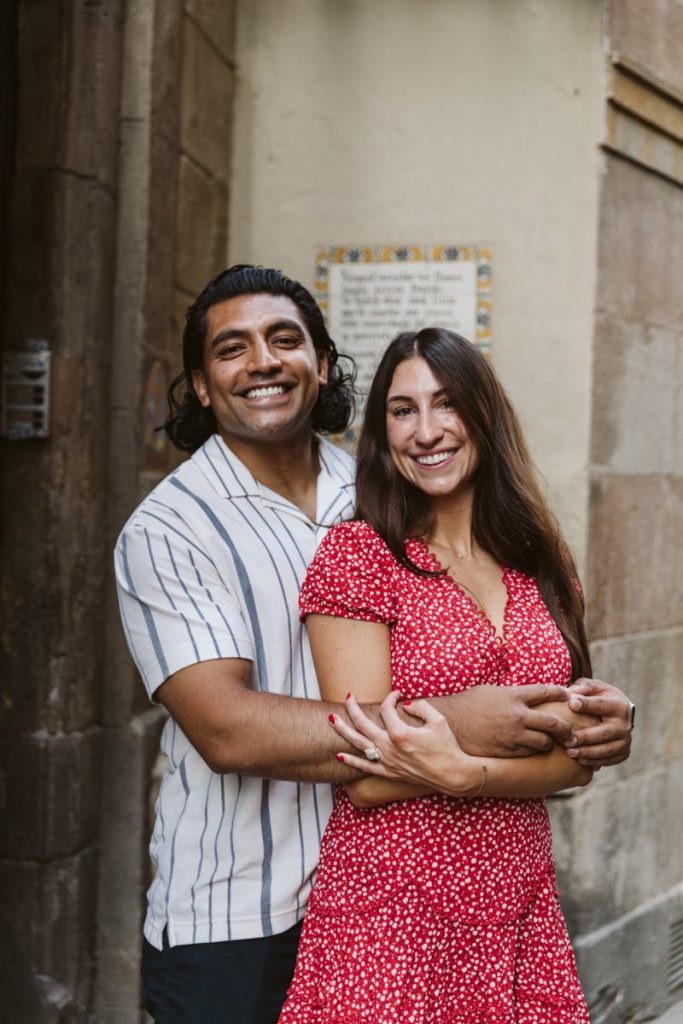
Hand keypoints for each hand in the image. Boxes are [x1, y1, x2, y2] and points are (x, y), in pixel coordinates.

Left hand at [331, 692, 481, 794]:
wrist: (452, 774)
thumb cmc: (447, 746)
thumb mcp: (438, 720)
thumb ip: (420, 706)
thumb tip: (404, 705)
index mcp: (400, 733)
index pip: (387, 708)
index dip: (391, 697)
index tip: (398, 694)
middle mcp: (389, 747)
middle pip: (363, 724)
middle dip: (353, 708)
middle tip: (348, 696)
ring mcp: (387, 761)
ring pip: (358, 744)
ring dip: (343, 730)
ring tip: (331, 719)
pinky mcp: (389, 772)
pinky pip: (365, 767)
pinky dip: (351, 761)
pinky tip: (339, 755)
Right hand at [440, 683, 573, 756]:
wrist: (450, 724)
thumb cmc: (468, 704)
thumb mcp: (491, 691)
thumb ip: (513, 694)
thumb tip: (529, 695)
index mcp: (514, 695)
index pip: (548, 691)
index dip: (562, 693)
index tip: (569, 696)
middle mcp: (517, 715)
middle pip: (554, 722)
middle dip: (567, 728)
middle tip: (571, 731)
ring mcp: (513, 736)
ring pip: (544, 742)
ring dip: (549, 742)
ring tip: (548, 741)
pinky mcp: (507, 751)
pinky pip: (529, 753)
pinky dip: (533, 751)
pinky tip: (531, 748)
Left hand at [564, 678, 632, 766]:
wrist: (620, 714)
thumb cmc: (601, 697)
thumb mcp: (595, 687)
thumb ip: (583, 686)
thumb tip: (569, 692)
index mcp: (619, 705)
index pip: (601, 705)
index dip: (587, 704)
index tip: (571, 704)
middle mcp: (625, 724)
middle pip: (604, 732)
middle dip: (585, 737)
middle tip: (567, 739)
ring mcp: (625, 740)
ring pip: (606, 749)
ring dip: (587, 752)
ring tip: (569, 751)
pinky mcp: (623, 753)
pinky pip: (608, 759)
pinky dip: (593, 761)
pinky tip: (579, 760)